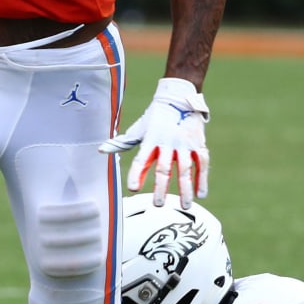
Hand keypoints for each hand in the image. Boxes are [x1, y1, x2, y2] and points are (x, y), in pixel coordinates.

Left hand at [99, 77, 209, 207]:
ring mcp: (184, 144)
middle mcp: (167, 143)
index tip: (133, 189)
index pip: (141, 159)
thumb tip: (101, 150)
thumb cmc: (155, 117)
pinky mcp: (198, 144)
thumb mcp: (139, 129)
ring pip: (186, 169)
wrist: (179, 97)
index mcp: (150, 140)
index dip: (136, 174)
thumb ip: (123, 143)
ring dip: (186, 189)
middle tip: (158, 204)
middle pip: (164, 168)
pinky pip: (202, 163)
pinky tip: (201, 194)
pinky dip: (202, 178)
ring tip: (186, 206)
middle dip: (161, 187)